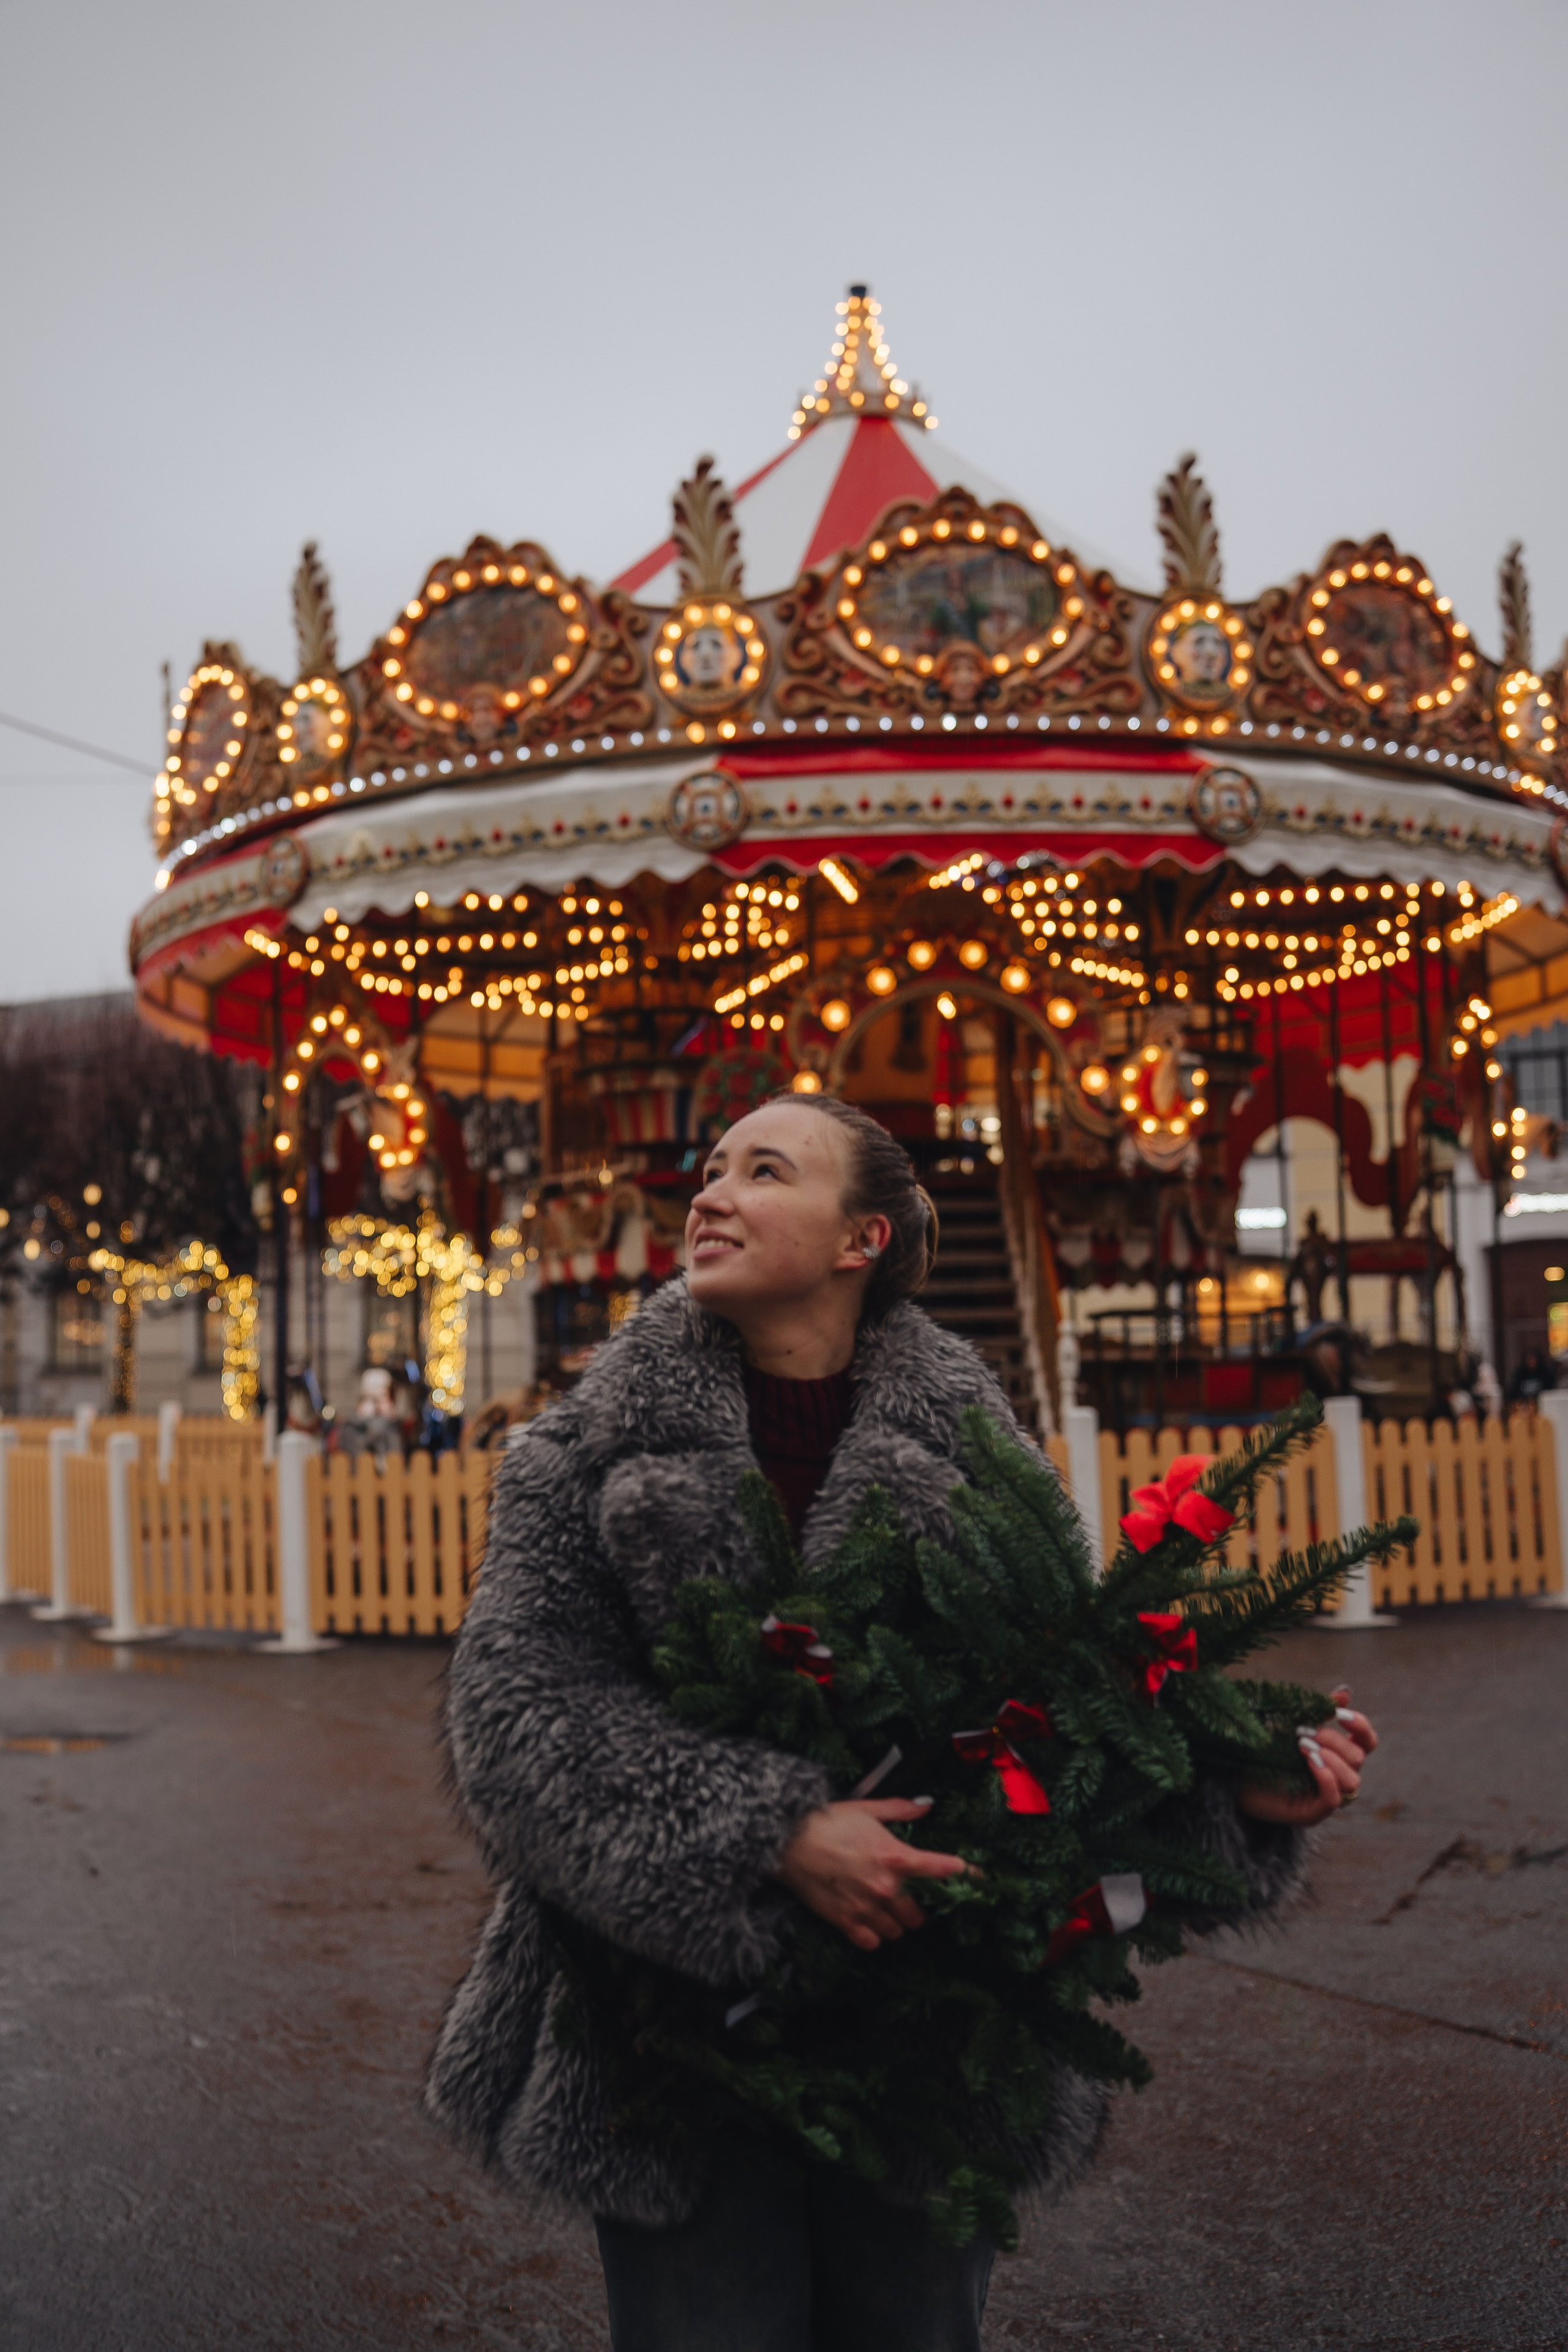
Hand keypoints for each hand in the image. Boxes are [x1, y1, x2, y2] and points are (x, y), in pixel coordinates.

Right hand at [774, 1798, 971, 1951]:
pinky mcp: (845, 1922)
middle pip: (918, 1915)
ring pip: (897, 1931)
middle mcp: (885, 1887)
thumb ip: (901, 1810)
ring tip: (885, 1912)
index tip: (980, 1879)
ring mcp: (866, 1908)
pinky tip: (867, 1923)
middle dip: (917, 1910)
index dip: (965, 1874)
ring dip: (895, 1924)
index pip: (941, 1869)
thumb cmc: (828, 1821)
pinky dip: (873, 1936)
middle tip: (908, 1901)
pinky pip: (871, 1942)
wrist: (788, 1840)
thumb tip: (926, 1806)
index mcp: (895, 1856)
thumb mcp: (868, 1809)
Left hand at [1239, 1687, 1377, 1824]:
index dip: (1361, 1727)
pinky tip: (1310, 1761)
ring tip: (1302, 1747)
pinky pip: (1334, 1799)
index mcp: (1337, 1754)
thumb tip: (1346, 1691)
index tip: (1340, 1714)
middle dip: (1332, 1740)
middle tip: (1303, 1732)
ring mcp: (1326, 1796)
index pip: (1367, 1743)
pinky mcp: (1311, 1813)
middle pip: (1357, 1758)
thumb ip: (1320, 1710)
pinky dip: (1326, 1778)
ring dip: (1330, 1758)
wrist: (1231, 1772)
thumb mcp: (1293, 1723)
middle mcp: (1337, 1776)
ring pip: (1352, 1780)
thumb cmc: (1263, 1747)